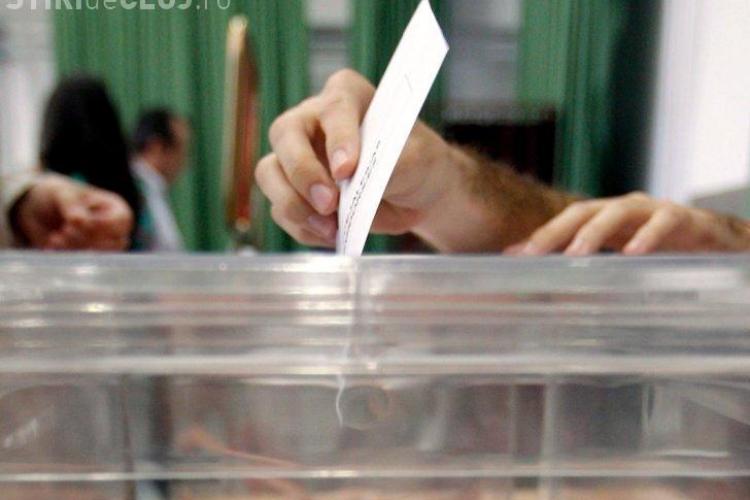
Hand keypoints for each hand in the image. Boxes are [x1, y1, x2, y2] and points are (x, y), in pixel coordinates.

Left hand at [12, 175, 133, 250]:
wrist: (37, 212)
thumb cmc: (56, 197)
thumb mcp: (61, 193)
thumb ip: (71, 205)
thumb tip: (79, 221)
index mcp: (115, 208)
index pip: (122, 221)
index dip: (101, 224)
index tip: (75, 222)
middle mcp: (114, 230)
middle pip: (114, 242)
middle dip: (86, 238)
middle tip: (64, 230)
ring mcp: (102, 247)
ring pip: (101, 255)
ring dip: (76, 249)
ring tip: (55, 238)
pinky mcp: (87, 260)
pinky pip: (84, 265)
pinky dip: (67, 256)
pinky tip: (52, 246)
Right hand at [255, 69, 460, 247]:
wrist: (413, 196)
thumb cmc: (415, 163)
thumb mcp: (416, 160)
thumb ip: (390, 166)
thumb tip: (357, 179)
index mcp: (346, 96)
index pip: (334, 109)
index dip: (338, 139)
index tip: (347, 170)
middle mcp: (311, 119)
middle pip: (284, 135)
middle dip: (303, 173)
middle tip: (329, 203)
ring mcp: (296, 156)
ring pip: (269, 173)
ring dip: (294, 205)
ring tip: (330, 227)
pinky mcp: (292, 191)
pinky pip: (280, 210)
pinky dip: (303, 228)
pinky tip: (331, 235)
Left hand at [507, 192, 749, 255]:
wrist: (720, 244)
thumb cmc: (665, 253)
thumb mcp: (623, 262)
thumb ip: (592, 270)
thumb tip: (550, 289)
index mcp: (606, 219)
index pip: (565, 223)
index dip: (540, 237)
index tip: (513, 258)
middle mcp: (624, 210)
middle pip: (583, 212)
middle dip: (555, 232)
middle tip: (532, 254)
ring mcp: (653, 210)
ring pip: (617, 212)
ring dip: (594, 233)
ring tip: (576, 255)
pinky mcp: (684, 218)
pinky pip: (664, 222)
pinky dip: (648, 236)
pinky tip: (634, 253)